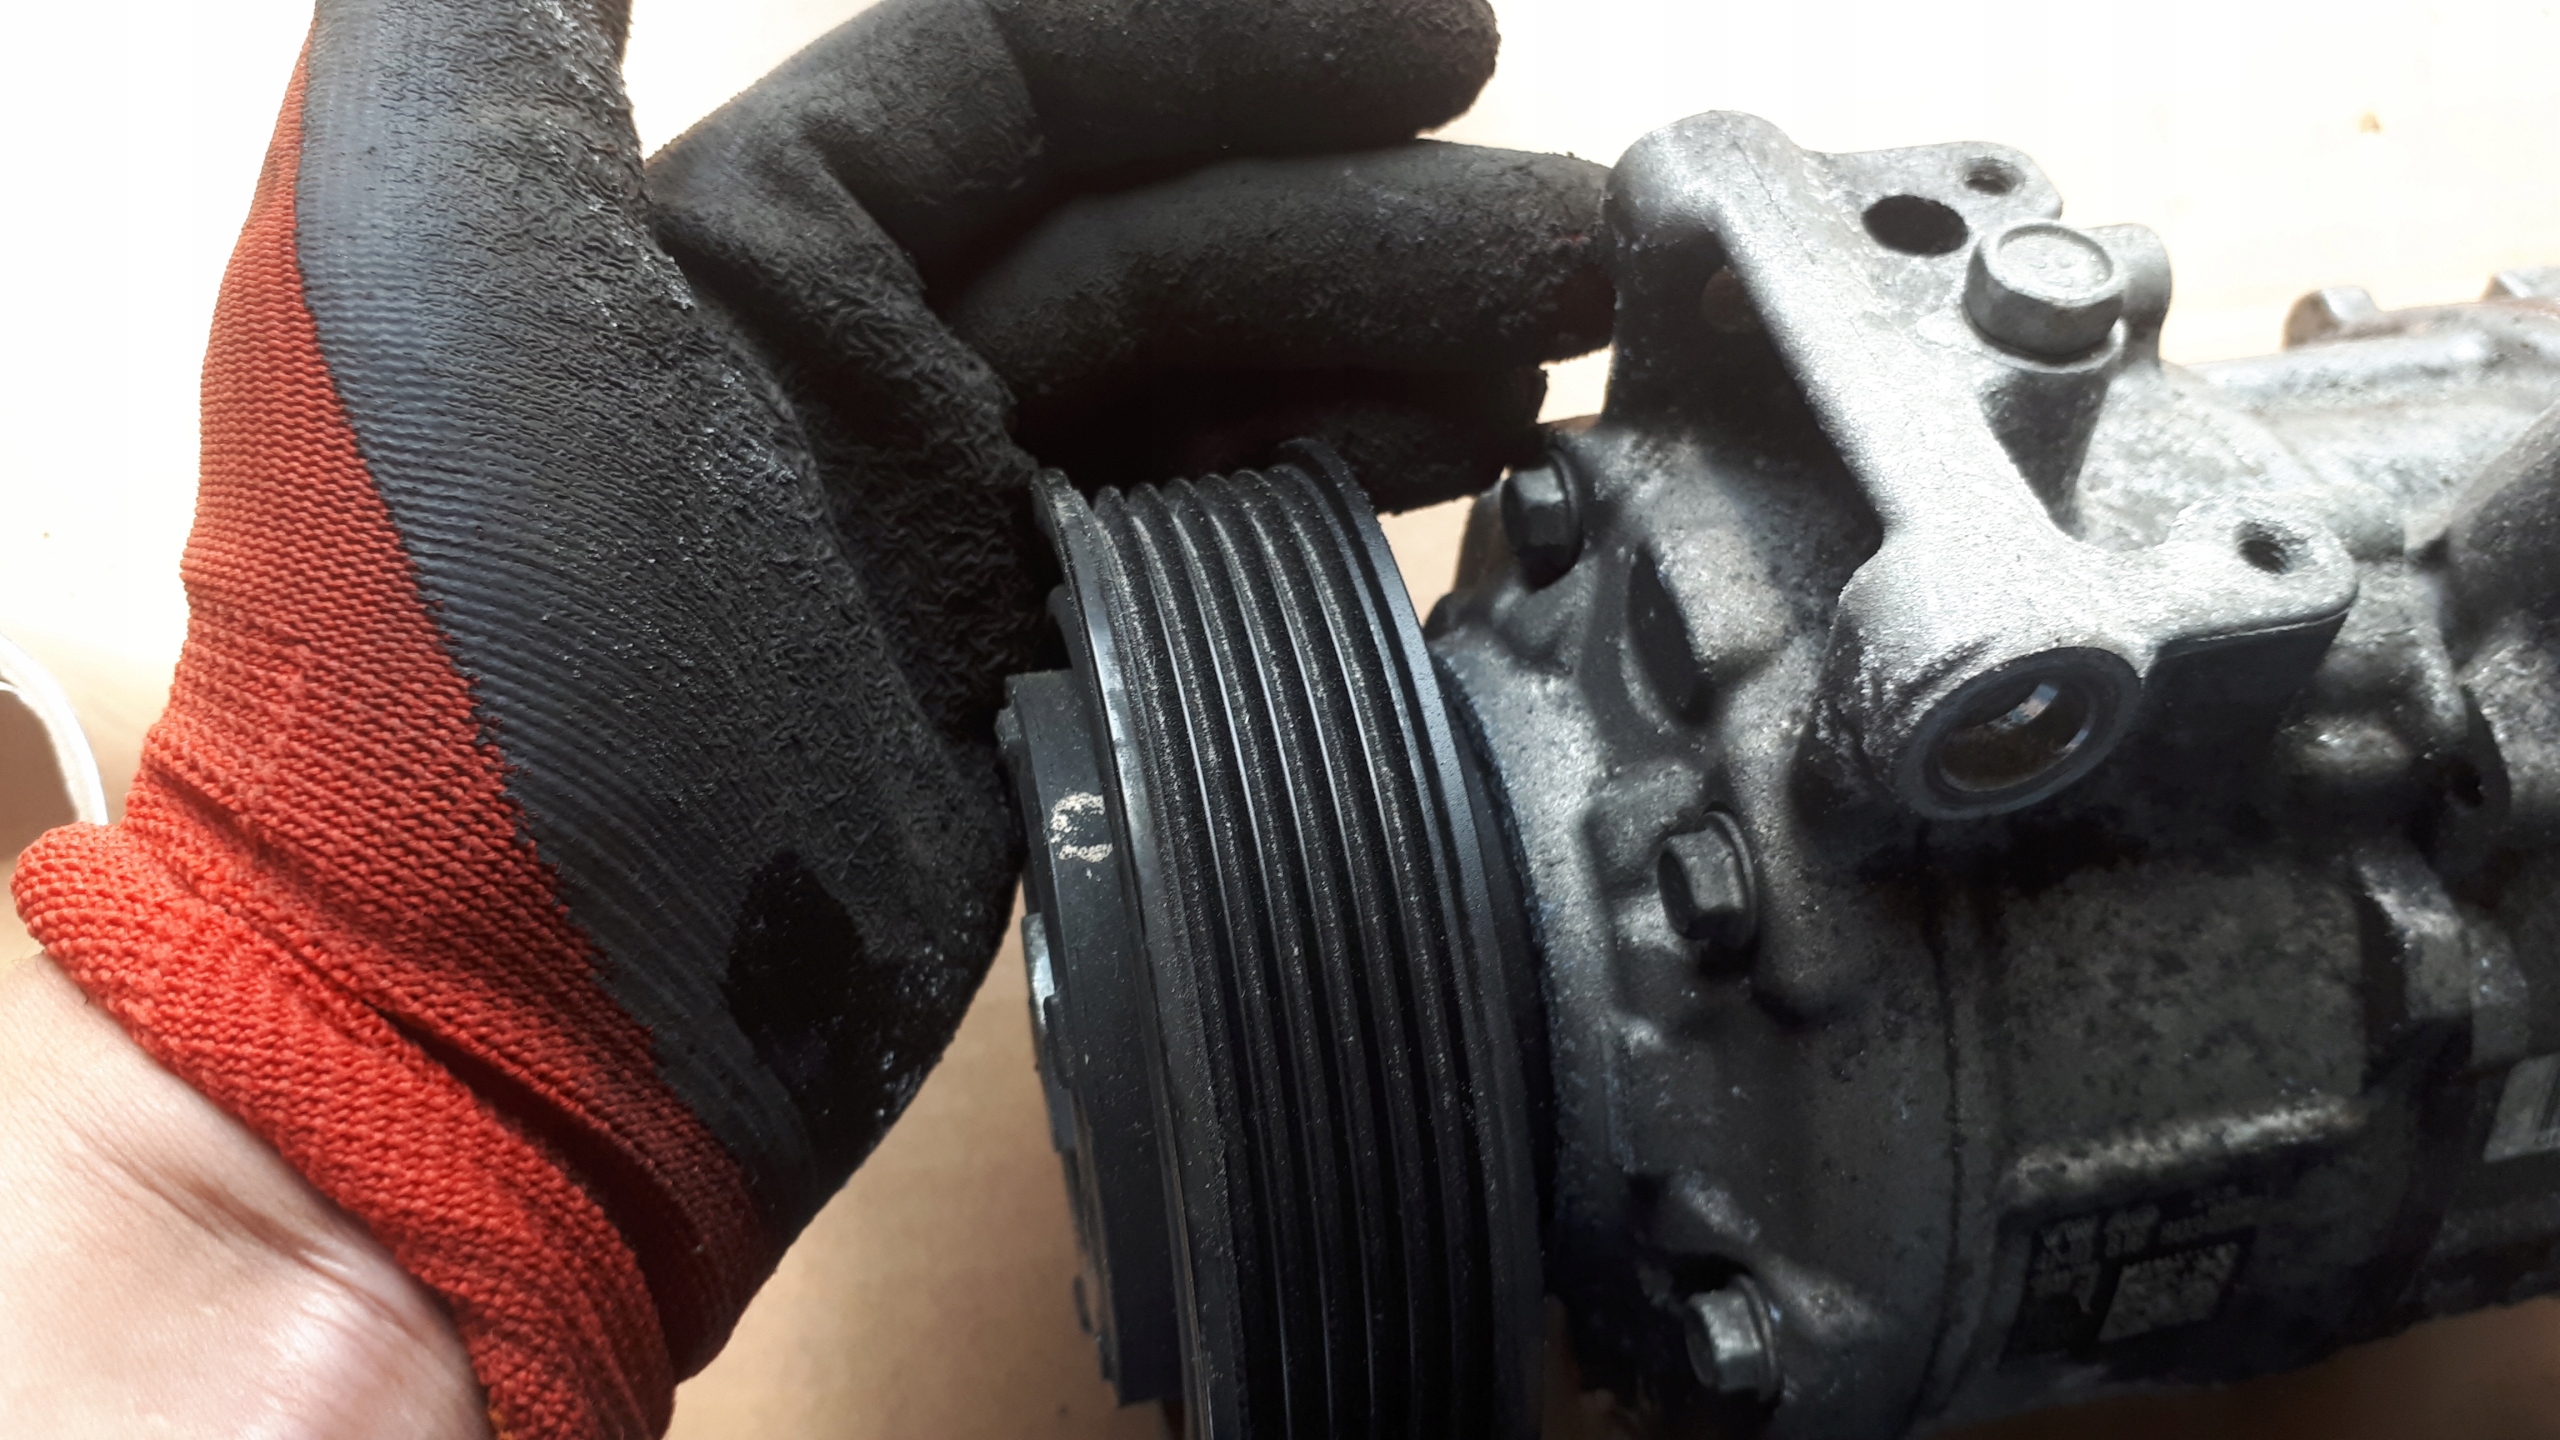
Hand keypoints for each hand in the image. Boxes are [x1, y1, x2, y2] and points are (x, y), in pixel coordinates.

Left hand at [7, 0, 1607, 1435]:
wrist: (480, 1038)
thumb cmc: (456, 630)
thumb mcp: (420, 249)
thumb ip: (498, 20)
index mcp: (746, 237)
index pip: (1032, 71)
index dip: (1244, 43)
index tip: (1453, 43)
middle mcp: (859, 365)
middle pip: (1168, 230)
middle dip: (1383, 207)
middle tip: (1597, 234)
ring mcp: (946, 539)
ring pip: (1209, 384)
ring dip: (1390, 340)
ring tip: (1565, 342)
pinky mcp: (1015, 695)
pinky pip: (1207, 543)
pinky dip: (1334, 492)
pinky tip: (1462, 467)